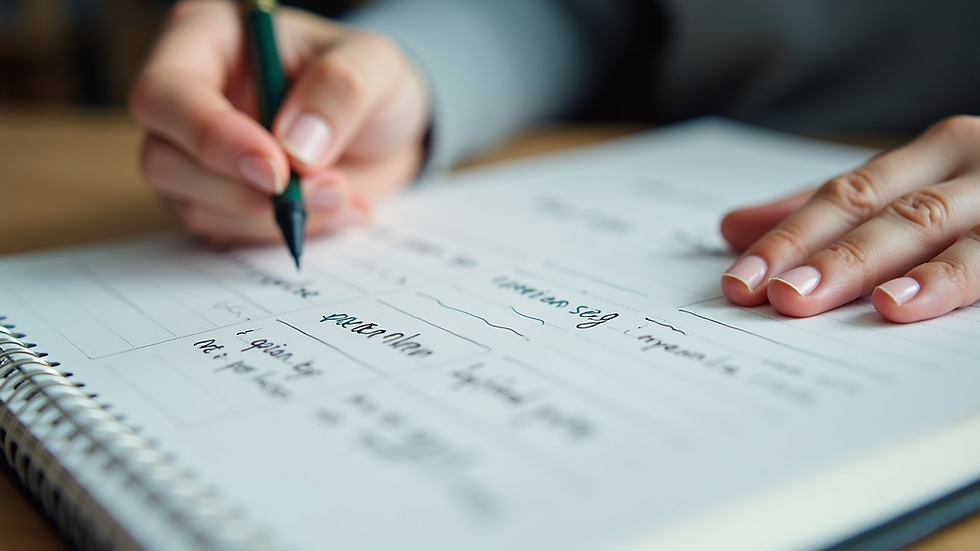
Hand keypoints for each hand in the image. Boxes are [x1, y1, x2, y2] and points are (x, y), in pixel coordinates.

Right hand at [129, 0, 429, 244]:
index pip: (166, 92)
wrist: (384, 135)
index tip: (277, 170)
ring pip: (193, 205)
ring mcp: (191, 154)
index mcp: (206, 39)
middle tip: (325, 189)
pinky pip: (225, 233)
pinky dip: (282, 232)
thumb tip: (295, 146)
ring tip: (342, 194)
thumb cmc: (367, 84)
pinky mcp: (212, 200)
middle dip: (243, 190)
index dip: (213, 137)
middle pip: (163, 159)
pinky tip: (332, 210)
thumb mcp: (375, 66)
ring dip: (270, 216)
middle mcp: (186, 97)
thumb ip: (341, 88)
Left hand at [720, 115, 979, 322]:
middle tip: (785, 299)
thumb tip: (734, 228)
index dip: (791, 237)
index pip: (847, 195)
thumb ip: (828, 209)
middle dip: (838, 258)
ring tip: (877, 307)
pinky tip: (926, 307)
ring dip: (915, 275)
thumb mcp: (908, 186)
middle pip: (897, 215)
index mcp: (935, 152)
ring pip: (962, 236)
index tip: (740, 280)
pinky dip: (966, 286)